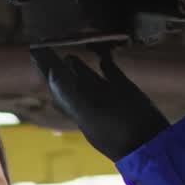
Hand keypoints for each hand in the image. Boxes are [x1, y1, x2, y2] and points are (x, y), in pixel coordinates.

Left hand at [31, 46, 169, 161]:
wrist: (150, 144)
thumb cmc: (120, 133)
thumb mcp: (92, 114)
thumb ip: (71, 95)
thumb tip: (52, 74)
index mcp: (75, 105)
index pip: (54, 80)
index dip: (44, 64)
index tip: (33, 46)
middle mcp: (86, 98)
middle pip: (65, 74)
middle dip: (54, 58)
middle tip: (43, 40)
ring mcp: (104, 93)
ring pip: (85, 71)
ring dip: (76, 57)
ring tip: (66, 43)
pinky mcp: (123, 89)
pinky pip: (109, 68)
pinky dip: (103, 56)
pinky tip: (99, 47)